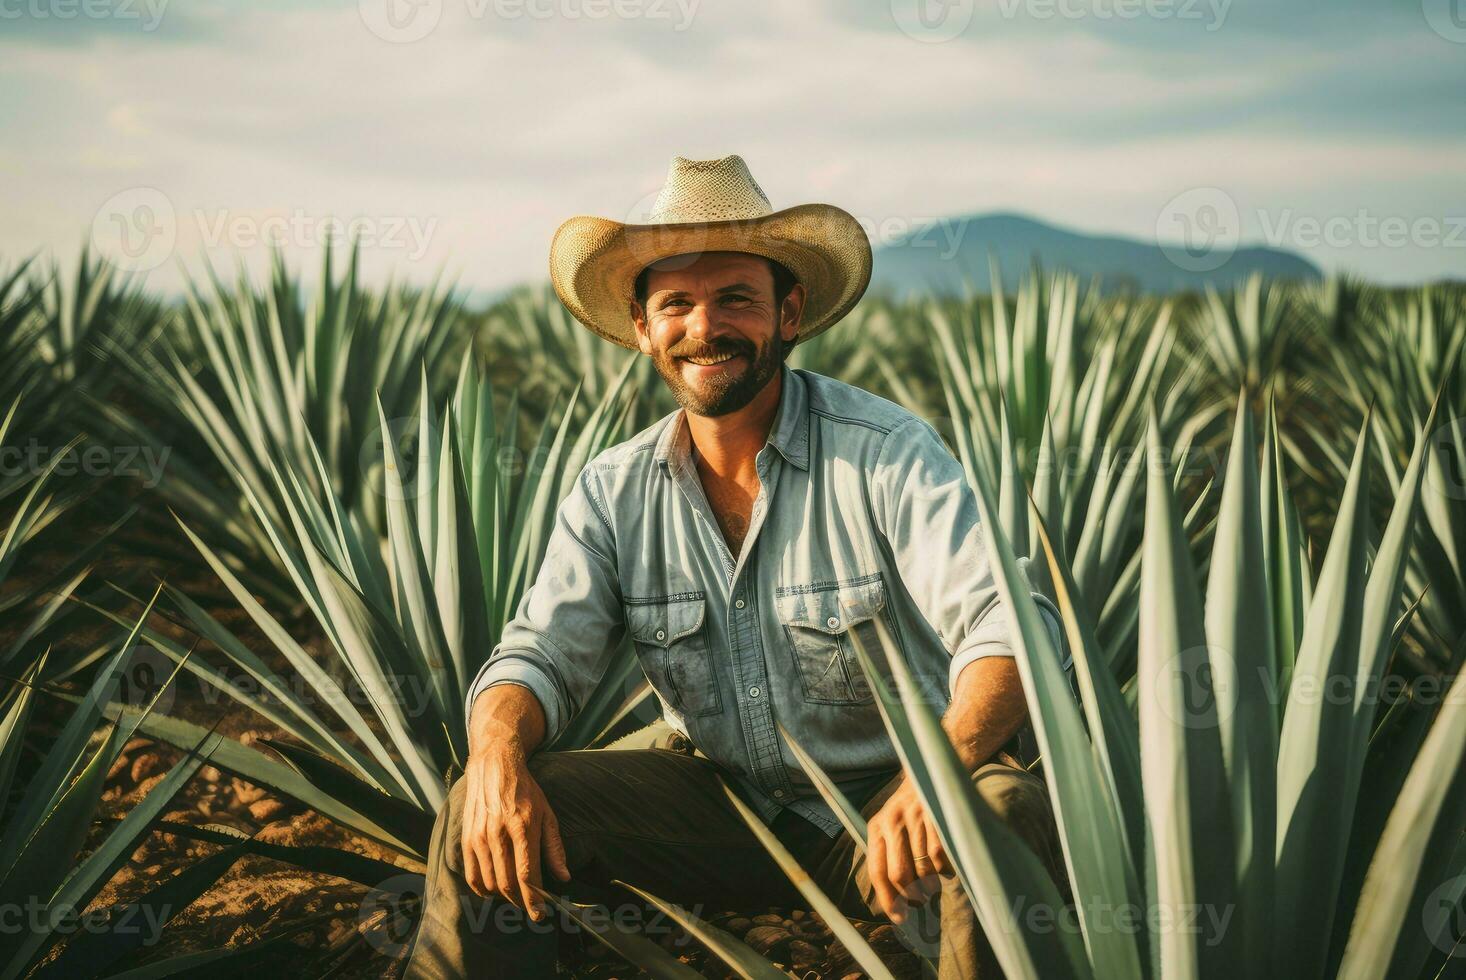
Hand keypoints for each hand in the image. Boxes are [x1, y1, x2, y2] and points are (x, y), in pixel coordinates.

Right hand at [459, 745, 570, 919]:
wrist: (494, 768)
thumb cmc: (526, 791)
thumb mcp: (547, 814)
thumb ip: (554, 848)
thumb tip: (564, 877)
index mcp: (522, 826)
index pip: (527, 874)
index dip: (535, 899)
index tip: (542, 913)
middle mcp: (498, 833)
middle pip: (508, 884)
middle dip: (522, 903)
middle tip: (532, 908)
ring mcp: (480, 837)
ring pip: (490, 883)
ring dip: (505, 897)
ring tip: (517, 897)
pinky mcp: (467, 839)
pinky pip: (472, 876)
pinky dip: (484, 890)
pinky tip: (495, 891)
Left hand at [866, 778, 947, 922]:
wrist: (930, 770)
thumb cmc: (910, 806)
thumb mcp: (889, 822)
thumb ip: (887, 852)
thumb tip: (893, 895)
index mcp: (877, 827)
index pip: (877, 870)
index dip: (887, 899)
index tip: (898, 917)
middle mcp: (893, 822)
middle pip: (900, 875)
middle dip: (911, 896)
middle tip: (919, 902)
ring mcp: (916, 820)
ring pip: (923, 870)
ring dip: (931, 884)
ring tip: (933, 882)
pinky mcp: (936, 818)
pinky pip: (941, 858)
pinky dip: (946, 870)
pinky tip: (947, 866)